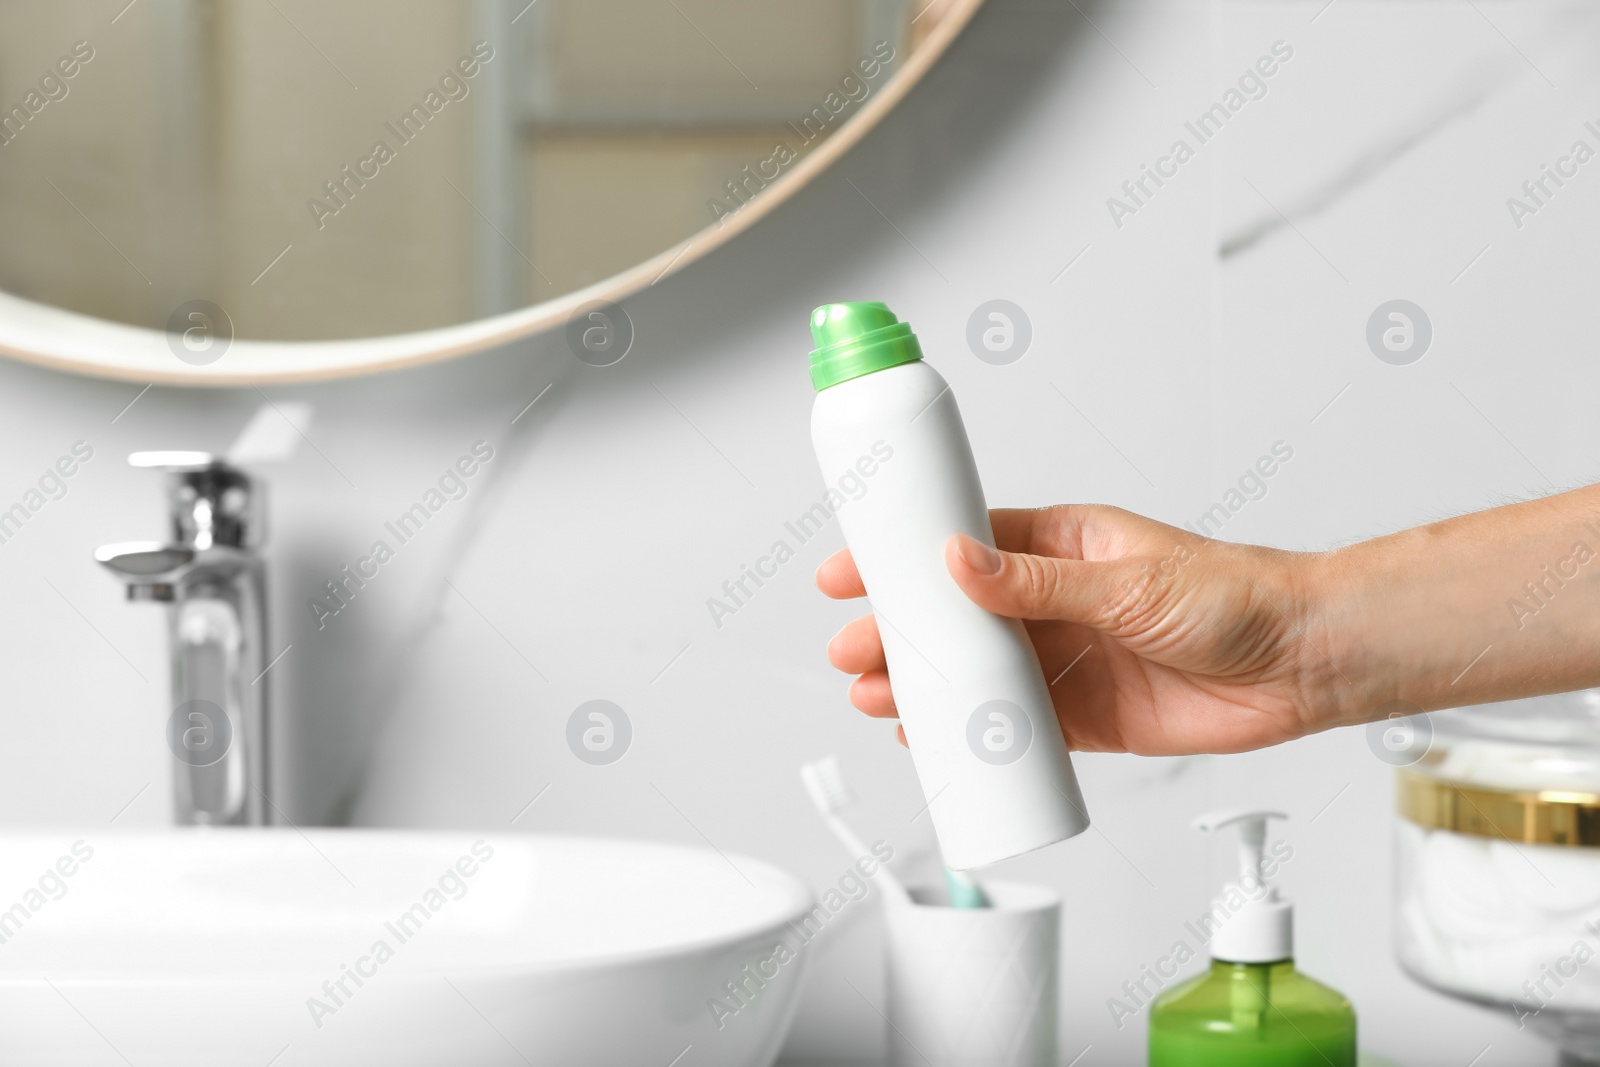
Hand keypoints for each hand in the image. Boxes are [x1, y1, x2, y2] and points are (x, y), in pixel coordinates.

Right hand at [816, 505, 1338, 754]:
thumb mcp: (1128, 581)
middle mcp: (1057, 602)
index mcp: (1062, 547)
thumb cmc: (1237, 596)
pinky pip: (1016, 726)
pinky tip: (935, 736)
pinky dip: (973, 733)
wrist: (1303, 665)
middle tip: (855, 649)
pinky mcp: (1088, 716)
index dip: (903, 558)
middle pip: (957, 616)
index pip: (963, 545)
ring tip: (880, 697)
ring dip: (926, 684)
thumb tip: (959, 563)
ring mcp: (1069, 659)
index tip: (853, 569)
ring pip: (977, 673)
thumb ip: (1039, 583)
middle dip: (901, 632)